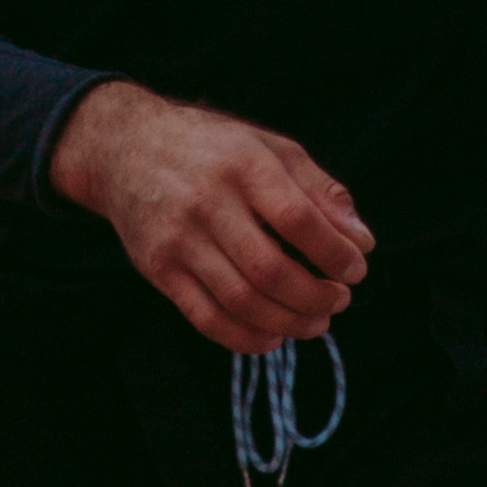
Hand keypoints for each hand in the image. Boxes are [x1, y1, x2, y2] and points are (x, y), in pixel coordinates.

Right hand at [50, 81, 372, 355]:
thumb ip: (321, 191)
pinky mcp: (159, 269)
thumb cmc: (212, 149)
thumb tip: (361, 240)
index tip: (355, 268)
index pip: (298, 219)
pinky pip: (207, 318)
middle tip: (339, 301)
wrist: (125, 148)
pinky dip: (246, 338)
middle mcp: (208, 202)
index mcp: (243, 165)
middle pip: (270, 270)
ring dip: (288, 322)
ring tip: (314, 321)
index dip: (334, 253)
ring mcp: (179, 239)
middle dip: (316, 297)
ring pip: (241, 300)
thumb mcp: (270, 149)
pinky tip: (273, 335)